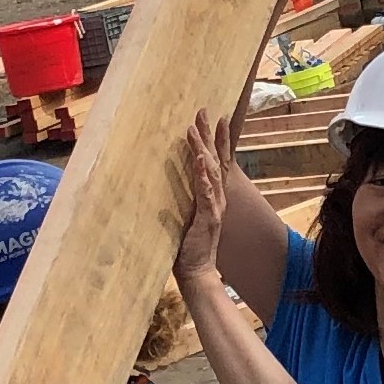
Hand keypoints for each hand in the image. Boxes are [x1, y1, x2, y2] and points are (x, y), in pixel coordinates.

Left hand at [177, 110, 232, 281]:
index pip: (214, 162)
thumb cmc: (188, 246)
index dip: (214, 140)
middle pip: (215, 160)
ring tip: (195, 131)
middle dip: (209, 135)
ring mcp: (214, 207)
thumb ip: (181, 199)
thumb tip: (167, 183)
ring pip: (210, 173)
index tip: (212, 118)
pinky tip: (199, 162)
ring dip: (203, 150)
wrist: (197, 271)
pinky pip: (205, 193)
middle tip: (204, 111)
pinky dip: (203, 177)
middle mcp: (217, 198)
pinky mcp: (208, 218)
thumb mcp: (183, 217)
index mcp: (212, 196)